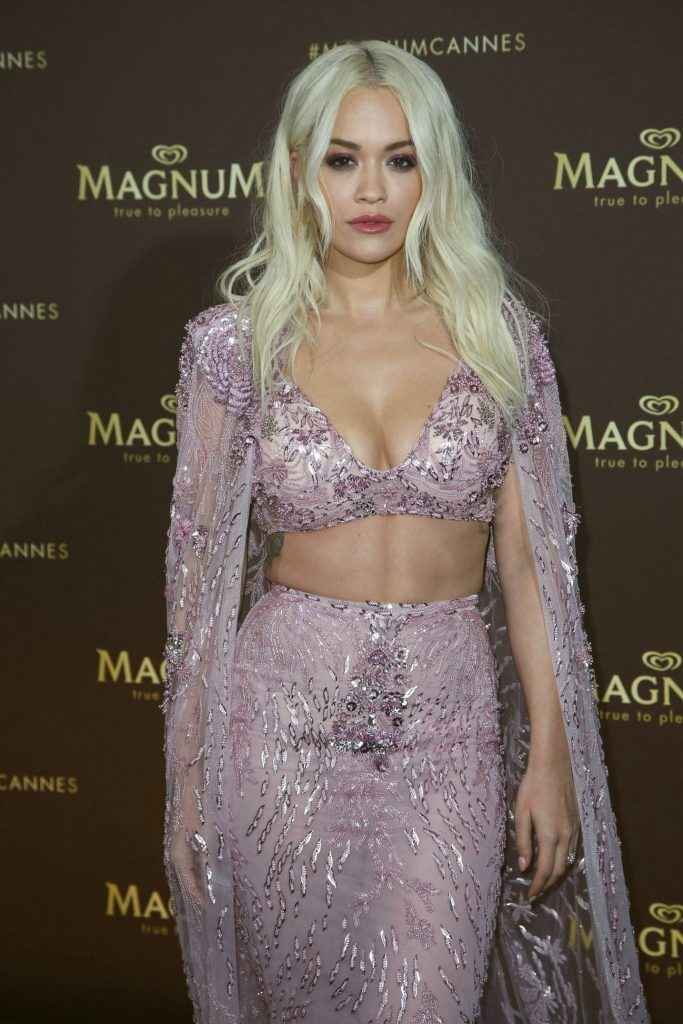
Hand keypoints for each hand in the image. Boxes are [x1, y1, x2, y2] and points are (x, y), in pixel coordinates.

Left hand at [515, 752, 579, 901]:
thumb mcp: (521, 812)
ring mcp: (574, 830)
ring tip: (544, 880)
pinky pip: (572, 849)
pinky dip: (563, 860)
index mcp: (550, 835)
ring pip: (567, 860)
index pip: (545, 870)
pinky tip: (555, 859)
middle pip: (558, 870)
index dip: (538, 886)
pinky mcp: (578, 822)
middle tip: (536, 892)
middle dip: (547, 884)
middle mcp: (566, 837)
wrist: (554, 764)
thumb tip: (524, 866)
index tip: (530, 896)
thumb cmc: (533, 786)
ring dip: (556, 873)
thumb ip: (522, 840)